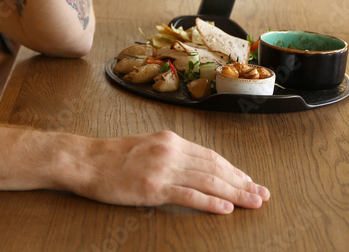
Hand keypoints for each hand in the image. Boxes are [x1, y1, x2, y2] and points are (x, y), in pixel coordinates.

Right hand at [67, 130, 269, 212]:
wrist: (85, 161)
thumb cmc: (111, 157)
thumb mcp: (146, 147)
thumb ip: (171, 155)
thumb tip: (194, 167)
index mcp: (170, 140)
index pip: (210, 156)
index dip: (234, 170)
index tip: (250, 181)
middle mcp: (171, 151)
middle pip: (215, 168)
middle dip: (243, 182)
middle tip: (262, 194)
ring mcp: (162, 169)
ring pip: (208, 181)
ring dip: (236, 193)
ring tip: (253, 203)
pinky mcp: (153, 187)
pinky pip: (188, 196)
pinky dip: (210, 202)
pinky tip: (225, 209)